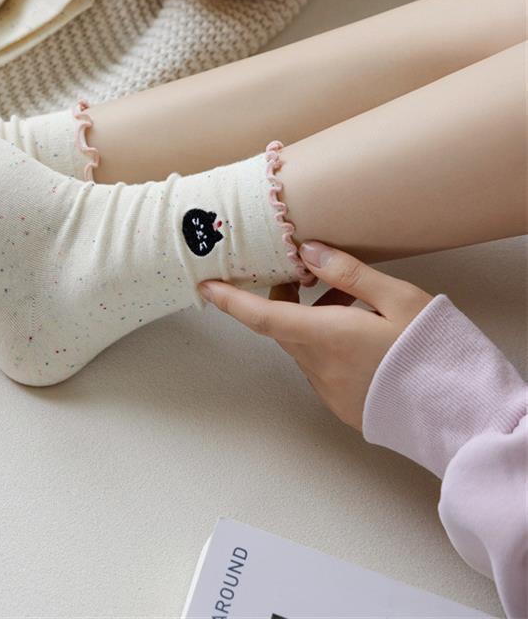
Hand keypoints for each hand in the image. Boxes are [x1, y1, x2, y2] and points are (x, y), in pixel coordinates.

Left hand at [199, 242, 431, 429]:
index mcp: (323, 336)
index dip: (230, 300)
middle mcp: (317, 366)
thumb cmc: (429, 350)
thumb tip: (309, 250)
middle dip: (285, 298)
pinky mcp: (345, 405)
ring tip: (353, 299)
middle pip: (283, 326)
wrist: (457, 412)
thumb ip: (348, 272)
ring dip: (313, 319)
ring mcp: (330, 390)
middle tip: (304, 272)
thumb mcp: (396, 298)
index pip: (261, 315)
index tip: (206, 285)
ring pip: (304, 345)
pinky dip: (328, 342)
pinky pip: (322, 366)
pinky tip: (361, 331)